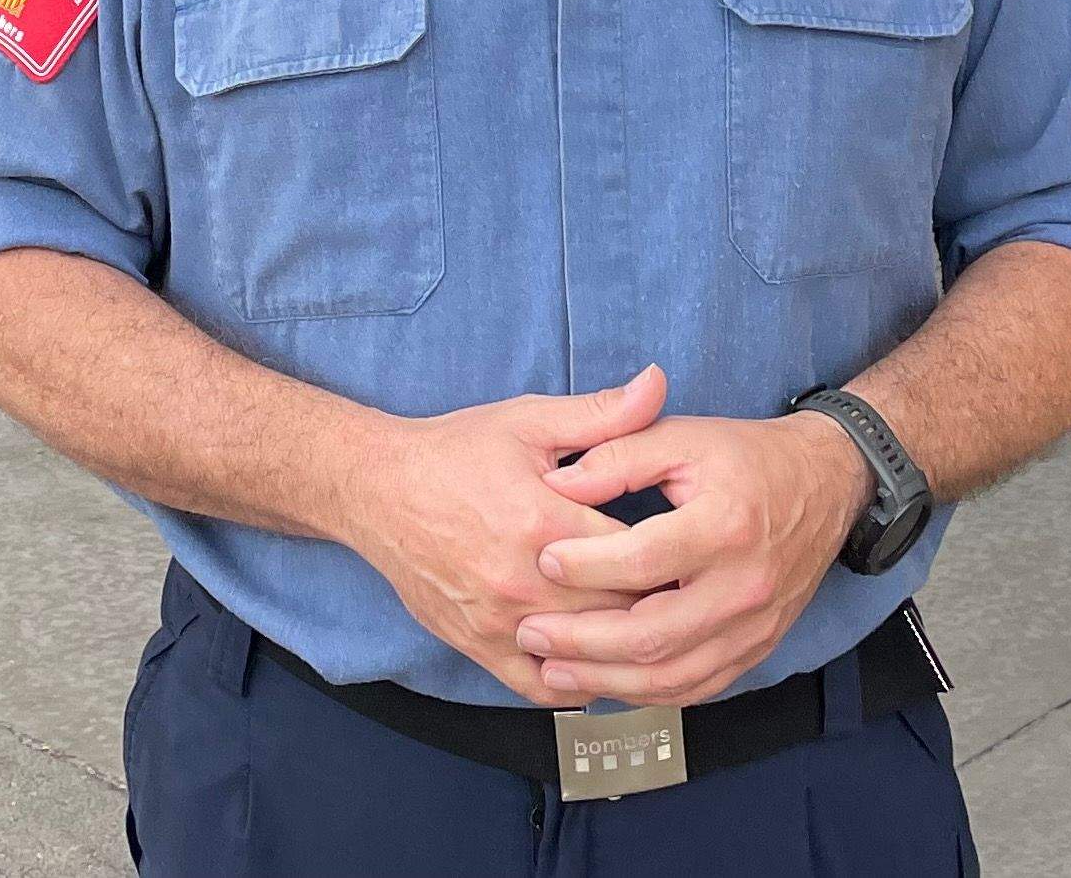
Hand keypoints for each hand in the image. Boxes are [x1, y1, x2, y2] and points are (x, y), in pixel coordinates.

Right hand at [326, 366, 669, 703]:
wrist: (376, 490)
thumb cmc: (455, 453)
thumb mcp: (529, 421)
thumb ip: (602, 414)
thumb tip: (658, 384)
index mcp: (546, 521)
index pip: (638, 555)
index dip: (674, 556)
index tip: (694, 553)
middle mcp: (525, 580)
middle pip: (620, 612)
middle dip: (656, 604)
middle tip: (687, 596)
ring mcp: (501, 621)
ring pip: (588, 655)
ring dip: (621, 646)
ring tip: (653, 629)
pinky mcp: (480, 646)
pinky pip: (542, 687)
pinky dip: (576, 680)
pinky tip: (599, 661)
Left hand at [509, 410, 870, 708]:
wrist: (825, 484)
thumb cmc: (746, 457)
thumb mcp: (681, 435)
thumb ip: (616, 455)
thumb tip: (556, 484)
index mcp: (725, 525)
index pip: (643, 559)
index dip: (586, 565)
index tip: (542, 561)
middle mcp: (744, 585)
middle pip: (653, 633)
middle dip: (582, 640)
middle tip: (531, 632)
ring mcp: (754, 625)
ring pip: (672, 675)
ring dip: (607, 680)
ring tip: (553, 669)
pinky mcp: (757, 647)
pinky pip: (697, 687)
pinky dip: (647, 692)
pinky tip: (606, 684)